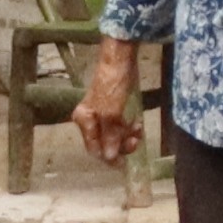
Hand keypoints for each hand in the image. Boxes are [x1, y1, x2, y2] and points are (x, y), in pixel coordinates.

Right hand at [76, 40, 141, 165]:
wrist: (120, 59)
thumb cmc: (112, 84)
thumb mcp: (112, 113)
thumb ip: (110, 136)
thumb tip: (110, 157)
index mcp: (83, 120)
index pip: (94, 148)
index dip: (109, 157)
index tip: (124, 163)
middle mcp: (89, 119)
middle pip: (104, 143)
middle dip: (120, 145)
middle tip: (135, 142)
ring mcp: (101, 114)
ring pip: (114, 135)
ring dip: (127, 137)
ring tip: (138, 131)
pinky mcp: (113, 108)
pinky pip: (119, 125)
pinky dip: (128, 128)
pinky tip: (137, 124)